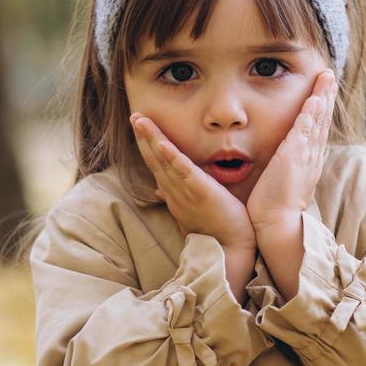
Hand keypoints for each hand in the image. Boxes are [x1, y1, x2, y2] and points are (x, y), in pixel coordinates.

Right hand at [130, 114, 256, 251]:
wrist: (231, 250)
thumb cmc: (215, 231)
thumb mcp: (191, 212)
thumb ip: (174, 197)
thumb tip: (157, 190)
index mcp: (174, 196)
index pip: (156, 166)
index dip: (146, 146)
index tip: (139, 128)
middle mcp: (175, 193)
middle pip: (155, 161)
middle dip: (143, 137)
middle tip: (133, 115)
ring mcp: (186, 194)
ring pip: (164, 163)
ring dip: (152, 140)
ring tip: (141, 121)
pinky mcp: (201, 193)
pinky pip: (184, 173)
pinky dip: (172, 158)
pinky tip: (162, 144)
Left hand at [246, 69, 336, 231]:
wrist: (277, 226)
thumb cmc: (274, 211)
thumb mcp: (284, 185)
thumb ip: (286, 171)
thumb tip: (283, 165)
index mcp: (309, 164)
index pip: (318, 132)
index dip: (322, 111)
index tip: (323, 93)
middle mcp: (312, 158)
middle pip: (323, 121)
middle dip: (327, 97)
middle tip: (329, 75)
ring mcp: (305, 157)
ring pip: (318, 121)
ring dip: (322, 97)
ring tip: (326, 77)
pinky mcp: (293, 158)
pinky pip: (304, 131)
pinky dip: (310, 114)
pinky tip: (314, 98)